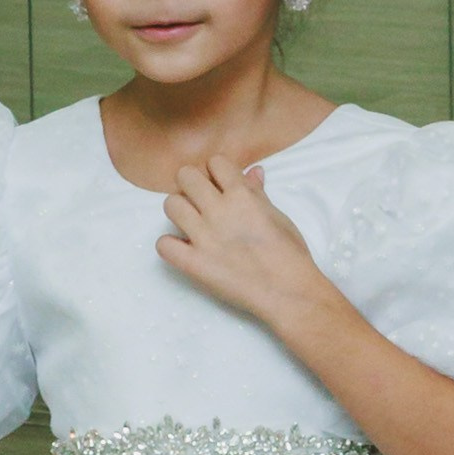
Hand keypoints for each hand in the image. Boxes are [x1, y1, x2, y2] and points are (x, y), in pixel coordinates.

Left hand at [157, 153, 323, 325]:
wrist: (288, 292)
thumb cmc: (290, 254)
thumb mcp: (278, 216)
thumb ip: (258, 193)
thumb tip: (253, 171)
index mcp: (242, 196)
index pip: (215, 162)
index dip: (217, 172)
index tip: (221, 185)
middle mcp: (219, 211)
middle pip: (186, 176)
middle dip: (193, 185)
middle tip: (202, 202)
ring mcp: (203, 237)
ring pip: (170, 204)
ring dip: (179, 211)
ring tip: (192, 224)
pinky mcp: (194, 263)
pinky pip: (163, 244)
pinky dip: (171, 245)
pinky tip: (185, 249)